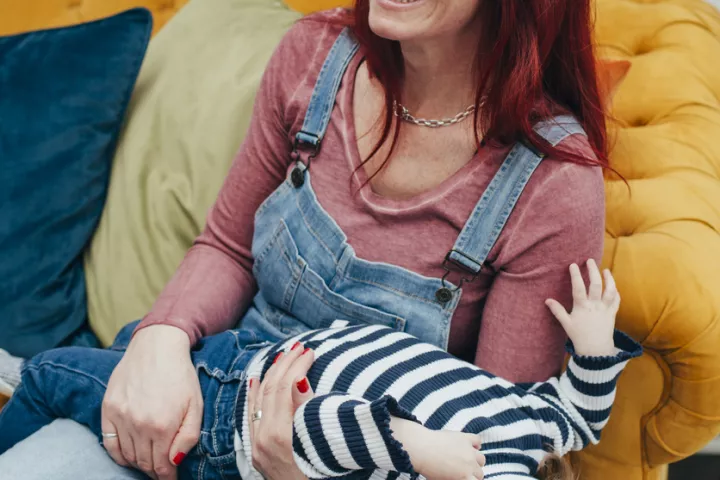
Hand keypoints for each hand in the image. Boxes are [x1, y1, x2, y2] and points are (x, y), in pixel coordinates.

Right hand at [101, 325, 202, 479]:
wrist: (157, 346)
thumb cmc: (181, 375)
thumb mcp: (195, 405)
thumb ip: (188, 436)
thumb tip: (175, 462)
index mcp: (163, 426)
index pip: (161, 466)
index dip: (167, 476)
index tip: (171, 478)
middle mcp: (139, 425)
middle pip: (144, 463)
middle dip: (154, 471)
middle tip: (162, 470)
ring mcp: (121, 417)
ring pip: (127, 456)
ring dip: (138, 463)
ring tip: (149, 461)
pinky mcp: (108, 409)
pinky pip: (109, 444)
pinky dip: (119, 454)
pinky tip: (129, 455)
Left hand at [247, 342, 314, 479]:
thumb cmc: (321, 475)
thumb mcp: (319, 441)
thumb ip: (306, 409)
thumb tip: (298, 380)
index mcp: (278, 434)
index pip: (284, 387)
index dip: (297, 366)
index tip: (310, 351)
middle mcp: (262, 439)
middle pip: (269, 390)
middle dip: (284, 365)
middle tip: (298, 348)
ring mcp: (257, 446)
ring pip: (257, 400)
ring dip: (271, 375)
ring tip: (283, 357)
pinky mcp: (257, 452)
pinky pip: (252, 415)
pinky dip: (255, 395)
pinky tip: (257, 381)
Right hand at [391, 417, 484, 479]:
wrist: (420, 447)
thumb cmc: (423, 440)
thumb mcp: (439, 435)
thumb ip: (446, 440)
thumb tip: (440, 444)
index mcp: (464, 438)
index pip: (477, 442)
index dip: (473, 448)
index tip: (466, 452)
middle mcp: (469, 450)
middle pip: (481, 459)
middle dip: (473, 464)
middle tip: (462, 469)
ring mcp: (469, 463)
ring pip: (480, 473)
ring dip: (472, 476)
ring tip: (459, 476)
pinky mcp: (465, 476)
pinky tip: (457, 479)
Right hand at [545, 259, 619, 356]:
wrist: (596, 350)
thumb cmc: (579, 336)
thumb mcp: (566, 323)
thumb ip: (557, 310)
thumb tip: (547, 300)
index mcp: (582, 307)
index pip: (578, 287)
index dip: (575, 275)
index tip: (573, 265)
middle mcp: (595, 306)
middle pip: (596, 285)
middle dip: (593, 271)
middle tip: (590, 261)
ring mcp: (605, 309)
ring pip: (610, 291)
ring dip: (609, 279)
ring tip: (605, 270)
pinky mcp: (612, 314)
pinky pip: (616, 301)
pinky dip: (616, 292)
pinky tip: (613, 286)